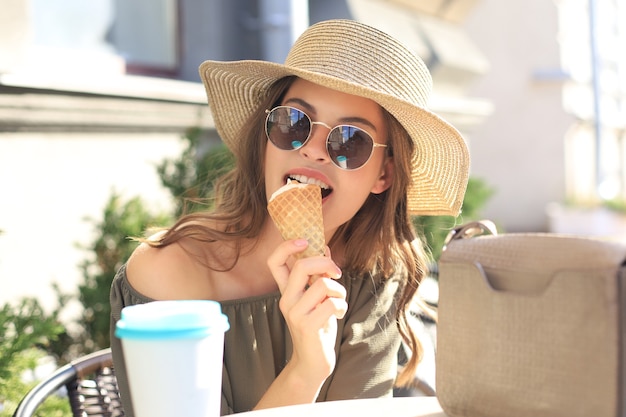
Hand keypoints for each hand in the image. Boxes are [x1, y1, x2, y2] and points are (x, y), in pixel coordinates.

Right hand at [267, 239, 346, 381]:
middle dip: (326, 263)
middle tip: (337, 272)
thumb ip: (318, 275)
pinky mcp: (307, 325)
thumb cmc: (317, 326)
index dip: (287, 246)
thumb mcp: (317, 298)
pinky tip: (339, 315)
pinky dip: (342, 306)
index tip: (305, 240)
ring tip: (339, 301)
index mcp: (286, 290)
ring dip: (340, 290)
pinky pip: (332, 303)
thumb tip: (325, 248)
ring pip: (324, 285)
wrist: (313, 362)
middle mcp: (286, 299)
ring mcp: (294, 313)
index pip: (274, 262)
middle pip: (302, 265)